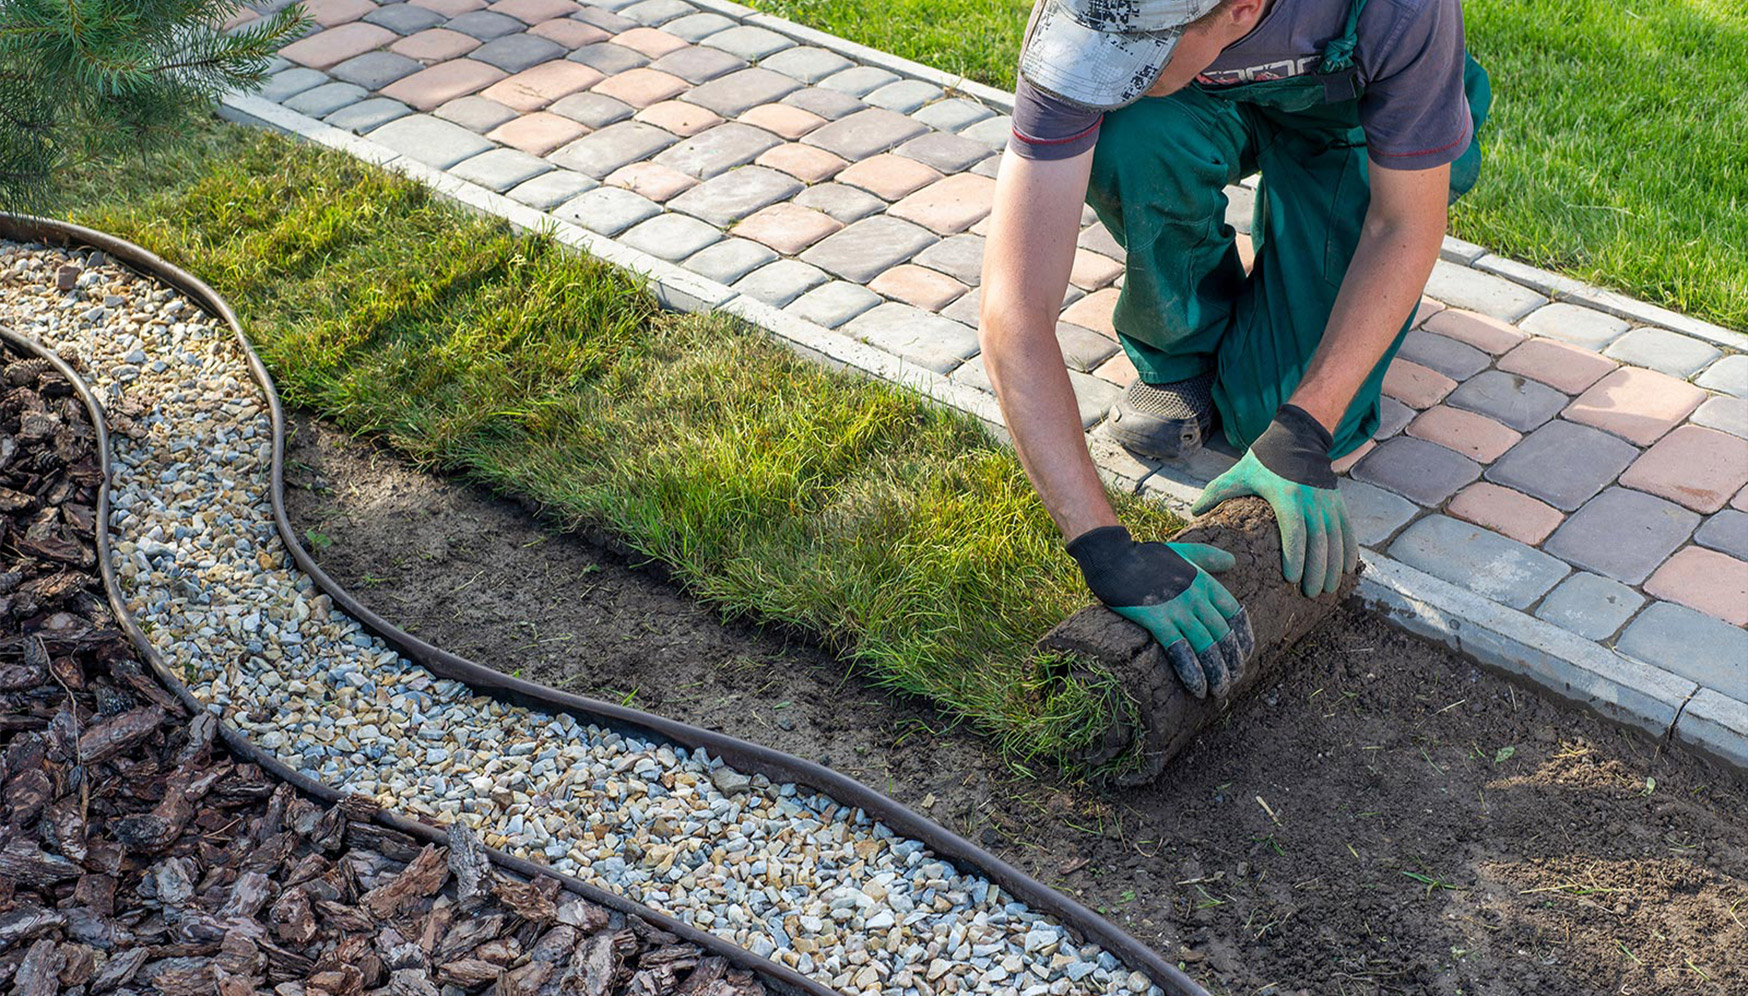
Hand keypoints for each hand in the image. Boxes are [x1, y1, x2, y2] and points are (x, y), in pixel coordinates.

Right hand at [1067, 525, 1254, 699]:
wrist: (1113, 558)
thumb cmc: (1145, 556)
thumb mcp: (1183, 551)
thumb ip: (1208, 557)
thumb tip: (1232, 561)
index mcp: (1205, 582)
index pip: (1235, 614)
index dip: (1242, 638)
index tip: (1244, 657)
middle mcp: (1196, 596)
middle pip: (1222, 635)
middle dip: (1231, 662)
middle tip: (1232, 682)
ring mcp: (1176, 608)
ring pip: (1206, 646)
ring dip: (1216, 673)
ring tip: (1219, 692)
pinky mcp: (1156, 619)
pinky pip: (1179, 650)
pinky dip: (1191, 671)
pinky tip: (1197, 688)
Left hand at [1192, 404, 1357, 596]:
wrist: (1298, 438)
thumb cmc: (1264, 460)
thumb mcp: (1239, 473)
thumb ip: (1216, 493)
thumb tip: (1193, 512)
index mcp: (1287, 496)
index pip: (1294, 531)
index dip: (1295, 556)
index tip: (1292, 579)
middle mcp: (1312, 501)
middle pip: (1319, 541)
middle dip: (1316, 570)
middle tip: (1310, 594)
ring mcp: (1328, 502)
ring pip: (1336, 539)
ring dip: (1334, 566)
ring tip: (1327, 589)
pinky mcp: (1338, 503)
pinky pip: (1347, 530)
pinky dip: (1349, 551)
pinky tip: (1347, 570)